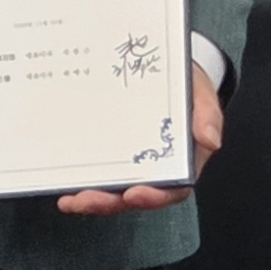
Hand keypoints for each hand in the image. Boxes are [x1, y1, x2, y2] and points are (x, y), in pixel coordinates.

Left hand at [54, 70, 223, 217]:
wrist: (164, 66)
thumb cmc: (186, 85)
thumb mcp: (201, 93)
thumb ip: (208, 115)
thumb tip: (210, 140)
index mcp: (181, 161)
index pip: (172, 189)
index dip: (154, 196)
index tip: (134, 193)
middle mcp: (154, 168)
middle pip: (134, 195)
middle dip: (110, 202)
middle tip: (87, 199)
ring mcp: (129, 163)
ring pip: (112, 190)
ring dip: (90, 199)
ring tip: (70, 200)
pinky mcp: (109, 152)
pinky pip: (96, 172)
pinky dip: (79, 182)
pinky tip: (60, 184)